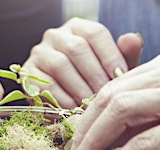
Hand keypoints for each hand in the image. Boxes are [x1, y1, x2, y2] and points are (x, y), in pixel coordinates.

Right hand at [22, 17, 142, 108]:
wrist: (67, 105)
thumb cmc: (94, 84)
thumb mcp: (112, 70)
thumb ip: (125, 55)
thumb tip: (132, 39)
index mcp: (78, 28)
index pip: (95, 33)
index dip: (110, 56)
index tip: (121, 78)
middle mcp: (55, 35)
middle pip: (77, 48)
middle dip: (95, 75)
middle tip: (107, 97)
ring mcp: (39, 53)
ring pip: (60, 65)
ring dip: (79, 88)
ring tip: (92, 106)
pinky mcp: (26, 74)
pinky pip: (44, 84)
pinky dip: (62, 100)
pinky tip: (74, 111)